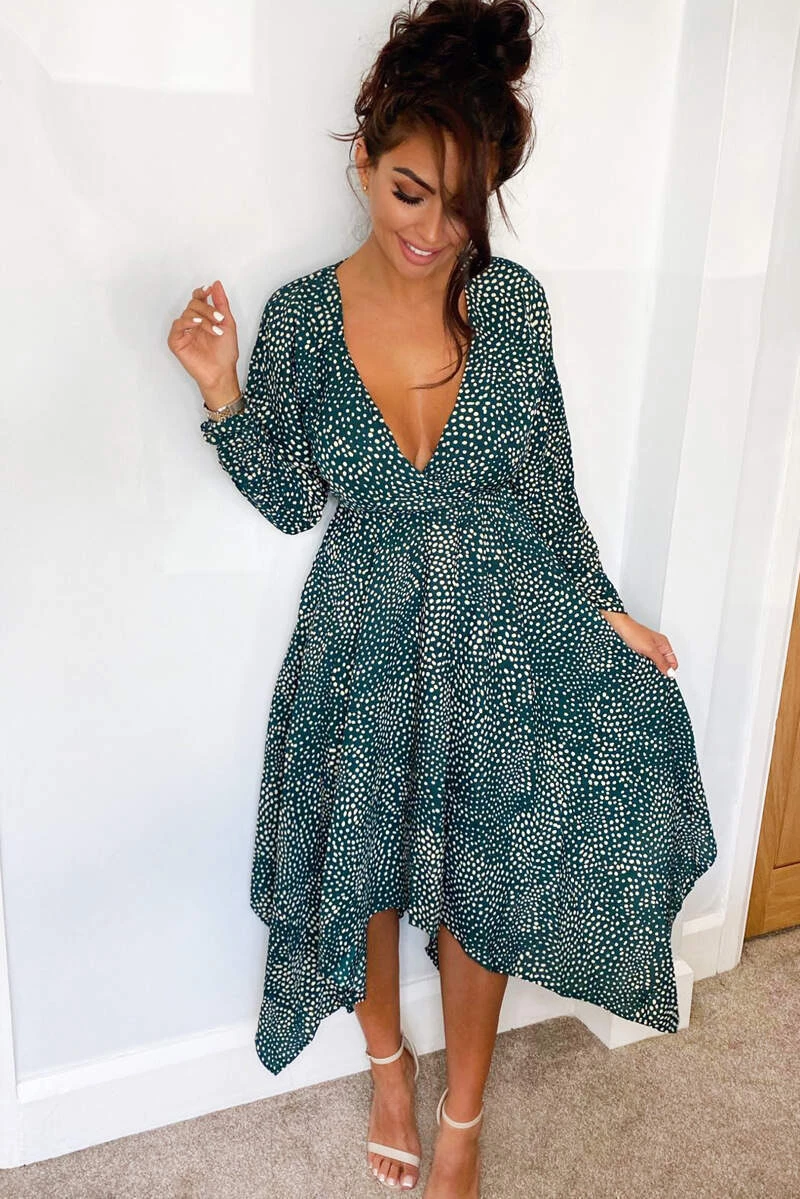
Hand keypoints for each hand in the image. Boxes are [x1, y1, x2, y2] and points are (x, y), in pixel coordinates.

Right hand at [168, 279, 240, 398]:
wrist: (222, 372)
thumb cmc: (225, 353)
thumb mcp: (228, 323)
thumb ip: (221, 303)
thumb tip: (216, 284)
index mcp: (203, 318)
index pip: (198, 298)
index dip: (202, 292)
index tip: (209, 289)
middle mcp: (192, 323)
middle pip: (193, 304)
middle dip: (207, 309)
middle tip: (219, 319)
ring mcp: (184, 332)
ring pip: (187, 313)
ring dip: (203, 318)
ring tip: (215, 329)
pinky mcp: (176, 341)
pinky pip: (177, 325)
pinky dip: (187, 321)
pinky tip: (197, 324)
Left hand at [601, 611, 677, 675]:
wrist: (621, 627)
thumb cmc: (634, 633)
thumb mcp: (650, 650)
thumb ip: (661, 662)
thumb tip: (670, 672)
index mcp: (665, 645)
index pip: (673, 663)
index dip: (669, 671)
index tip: (662, 677)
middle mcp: (659, 647)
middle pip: (664, 664)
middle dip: (660, 670)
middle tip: (652, 674)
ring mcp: (650, 648)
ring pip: (655, 663)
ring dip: (651, 668)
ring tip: (645, 670)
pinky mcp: (642, 650)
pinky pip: (647, 660)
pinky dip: (644, 664)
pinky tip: (640, 666)